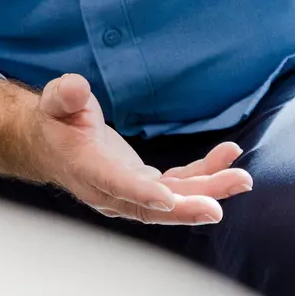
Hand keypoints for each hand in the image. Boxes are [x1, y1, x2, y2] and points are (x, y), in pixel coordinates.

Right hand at [33, 74, 251, 224]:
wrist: (53, 144)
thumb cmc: (57, 121)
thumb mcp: (55, 102)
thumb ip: (65, 96)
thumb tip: (75, 87)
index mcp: (87, 169)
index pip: (116, 185)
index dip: (142, 193)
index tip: (169, 199)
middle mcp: (110, 191)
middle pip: (151, 206)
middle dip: (186, 207)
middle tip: (217, 208)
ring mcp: (131, 192)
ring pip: (172, 199)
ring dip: (208, 191)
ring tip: (241, 179)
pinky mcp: (146, 185)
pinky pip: (180, 184)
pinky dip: (206, 174)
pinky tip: (229, 157)